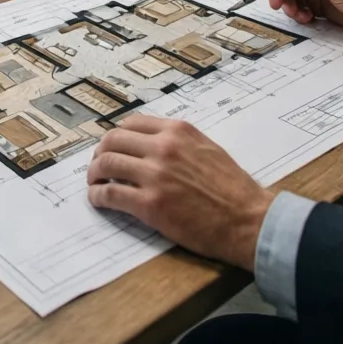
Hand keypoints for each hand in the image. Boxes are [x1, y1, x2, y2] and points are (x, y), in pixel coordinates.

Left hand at [86, 114, 272, 270]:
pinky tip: (98, 200)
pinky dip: (98, 196)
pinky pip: (111, 194)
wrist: (248, 219)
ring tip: (95, 183)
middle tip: (98, 165)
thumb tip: (152, 144)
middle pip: (113, 141)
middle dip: (100, 153)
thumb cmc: (233, 188)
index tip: (113, 146)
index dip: (117, 135)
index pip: (132, 123)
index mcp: (178, 131)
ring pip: (106, 164)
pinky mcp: (150, 204)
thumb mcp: (207, 148)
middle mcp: (163, 148)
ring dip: (94, 174)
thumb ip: (179, 142)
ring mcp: (155, 175)